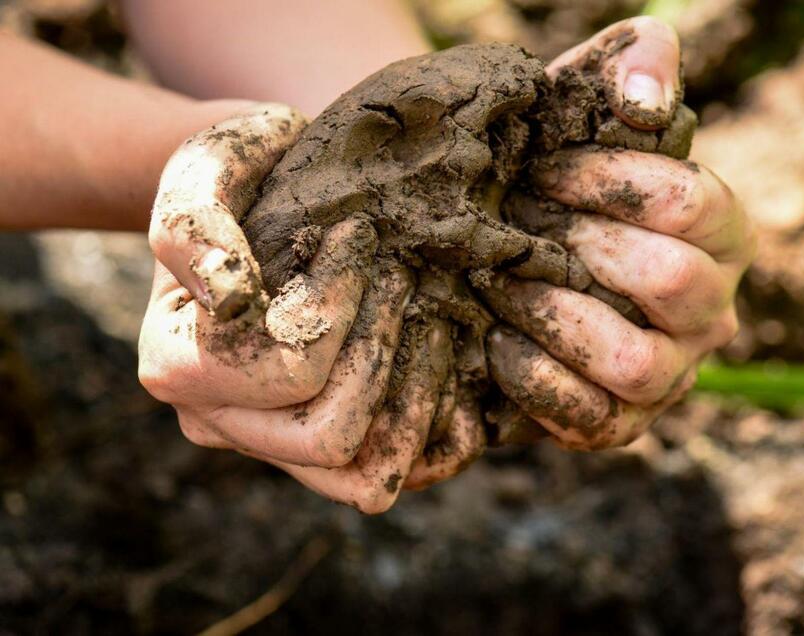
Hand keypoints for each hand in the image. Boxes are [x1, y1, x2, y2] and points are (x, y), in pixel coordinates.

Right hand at [138, 104, 480, 512]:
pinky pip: (393, 477)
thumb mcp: (209, 168)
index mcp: (179, 365)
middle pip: (328, 438)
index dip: (337, 305)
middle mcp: (220, 422)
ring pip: (363, 477)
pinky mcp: (326, 455)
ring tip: (433, 320)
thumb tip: (227, 296)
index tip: (357, 236)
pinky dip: (433, 431)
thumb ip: (195, 224)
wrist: (271, 200)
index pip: (286, 371)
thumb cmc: (246, 178)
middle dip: (384, 353)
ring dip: (417, 399)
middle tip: (403, 280)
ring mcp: (276, 447)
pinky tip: (443, 363)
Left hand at [481, 17, 756, 449]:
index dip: (613, 183)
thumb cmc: (551, 171)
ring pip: (636, 363)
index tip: (544, 170)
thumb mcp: (587, 99)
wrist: (500, 247)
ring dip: (556, 317)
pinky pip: (591, 418)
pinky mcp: (621, 423)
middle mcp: (709, 310)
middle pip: (675, 281)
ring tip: (498, 282)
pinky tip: (495, 341)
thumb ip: (637, 63)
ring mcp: (669, 375)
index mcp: (721, 233)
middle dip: (583, 246)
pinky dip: (535, 380)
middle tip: (518, 224)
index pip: (695, 204)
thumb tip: (645, 101)